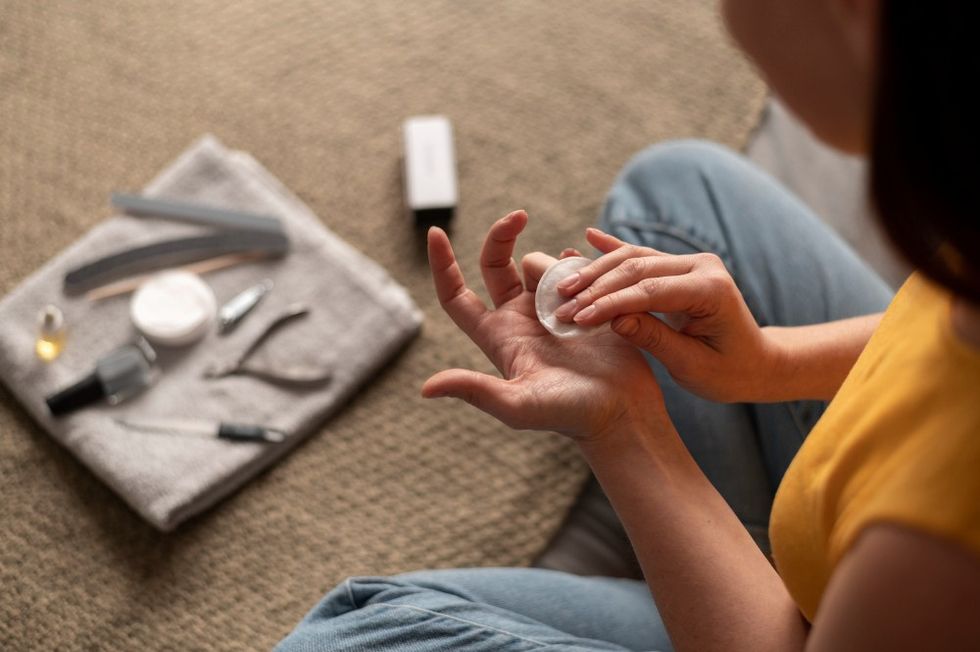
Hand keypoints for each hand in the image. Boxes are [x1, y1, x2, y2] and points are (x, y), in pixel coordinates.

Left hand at [422, 211, 664, 440]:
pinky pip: (574, 268)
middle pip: (497, 265)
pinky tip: (594, 274)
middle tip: (520, 215)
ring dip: (556, 268)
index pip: (455, 295)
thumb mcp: (517, 405)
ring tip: (579, 304)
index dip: (442, 265)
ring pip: (542, 264)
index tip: (435, 233)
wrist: (622, 413)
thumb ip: (476, 391)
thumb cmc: (569, 415)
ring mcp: (552, 309)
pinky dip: (579, 263)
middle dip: (502, 236)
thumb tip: (426, 388)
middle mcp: (520, 319)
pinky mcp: (584, 303)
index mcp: (497, 336)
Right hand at [553, 228, 778, 402]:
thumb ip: (654, 339)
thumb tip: (614, 320)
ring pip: (634, 259)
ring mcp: (691, 263)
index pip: (649, 291)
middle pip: (637, 269)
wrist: (758, 363)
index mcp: (710, 290)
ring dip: (596, 271)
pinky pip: (642, 255)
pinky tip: (589, 236)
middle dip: (595, 288)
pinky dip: (613, 248)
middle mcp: (701, 267)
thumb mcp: (692, 366)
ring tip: (564, 286)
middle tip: (561, 305)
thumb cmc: (729, 372)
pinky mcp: (680, 267)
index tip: (577, 318)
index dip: (609, 303)